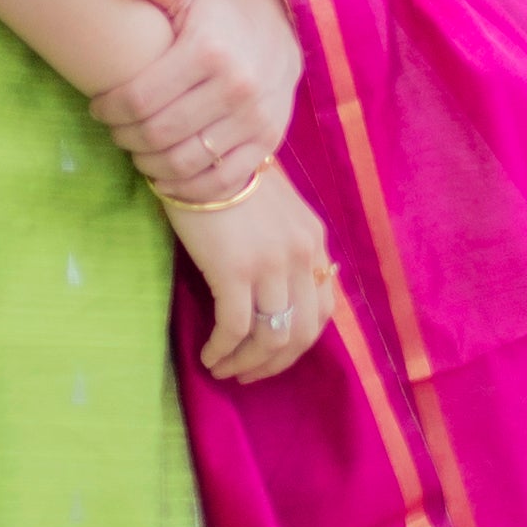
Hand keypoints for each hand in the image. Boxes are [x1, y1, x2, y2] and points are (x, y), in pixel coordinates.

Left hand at [94, 0, 299, 208]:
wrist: (281, 31)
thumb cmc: (217, 14)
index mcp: (208, 51)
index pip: (140, 98)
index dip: (109, 110)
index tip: (97, 108)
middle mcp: (236, 88)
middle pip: (158, 134)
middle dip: (125, 138)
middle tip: (115, 131)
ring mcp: (254, 120)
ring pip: (185, 163)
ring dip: (150, 165)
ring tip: (137, 151)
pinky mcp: (267, 143)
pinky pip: (219, 183)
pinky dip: (186, 188)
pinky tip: (167, 175)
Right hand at [164, 155, 337, 386]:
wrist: (203, 152)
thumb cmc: (230, 178)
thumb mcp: (276, 210)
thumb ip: (287, 246)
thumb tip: (280, 290)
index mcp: (314, 241)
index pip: (323, 309)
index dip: (299, 342)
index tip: (274, 356)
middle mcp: (301, 255)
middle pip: (301, 331)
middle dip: (274, 363)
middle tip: (247, 374)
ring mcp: (271, 264)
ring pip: (270, 336)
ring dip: (246, 363)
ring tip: (224, 369)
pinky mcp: (235, 270)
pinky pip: (235, 327)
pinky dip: (223, 350)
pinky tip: (208, 356)